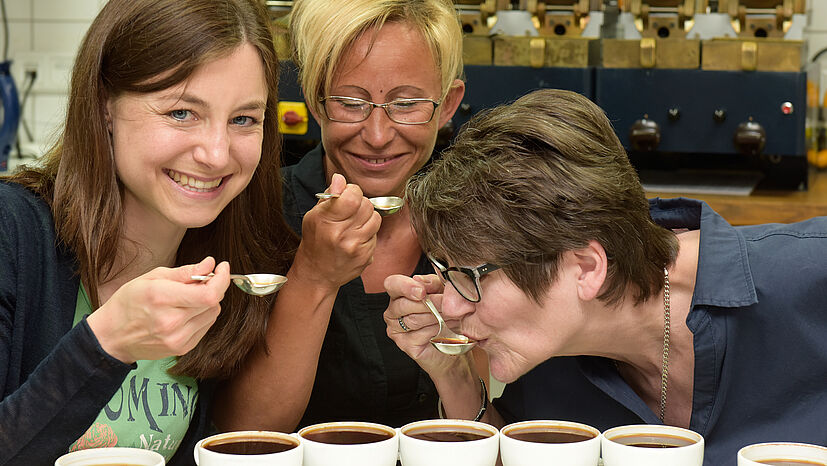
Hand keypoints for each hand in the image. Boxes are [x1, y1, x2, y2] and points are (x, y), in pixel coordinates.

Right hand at [87, 257, 228, 362]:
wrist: (112, 337)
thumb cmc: (128, 303)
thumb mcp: (151, 278)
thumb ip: (185, 272)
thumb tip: (210, 264)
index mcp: (161, 299)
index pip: (208, 294)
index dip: (222, 279)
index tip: (222, 268)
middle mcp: (172, 322)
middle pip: (213, 302)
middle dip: (215, 286)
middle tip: (204, 279)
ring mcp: (178, 338)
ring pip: (212, 314)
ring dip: (208, 301)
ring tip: (189, 297)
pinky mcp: (182, 348)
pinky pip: (205, 326)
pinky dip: (202, 315)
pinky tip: (185, 311)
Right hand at [292, 173, 380, 289]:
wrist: (317, 274)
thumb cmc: (315, 242)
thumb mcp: (314, 215)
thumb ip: (330, 195)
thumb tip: (340, 178)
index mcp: (326, 221)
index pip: (353, 195)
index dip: (353, 191)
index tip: (347, 196)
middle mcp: (341, 235)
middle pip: (367, 205)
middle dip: (360, 204)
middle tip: (350, 212)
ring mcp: (355, 247)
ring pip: (375, 219)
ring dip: (367, 219)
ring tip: (354, 226)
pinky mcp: (366, 257)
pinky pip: (375, 235)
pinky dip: (368, 234)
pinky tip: (356, 239)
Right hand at [384, 274, 468, 374]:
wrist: (455, 338)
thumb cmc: (446, 311)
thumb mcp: (442, 290)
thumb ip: (432, 283)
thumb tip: (420, 281)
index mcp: (399, 294)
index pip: (392, 284)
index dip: (405, 286)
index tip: (422, 292)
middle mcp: (394, 312)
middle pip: (404, 304)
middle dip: (429, 303)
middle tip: (447, 302)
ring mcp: (397, 330)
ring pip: (414, 320)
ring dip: (437, 316)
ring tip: (452, 314)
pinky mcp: (406, 345)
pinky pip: (420, 335)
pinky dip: (437, 331)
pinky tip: (447, 329)